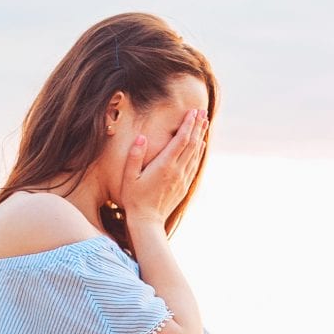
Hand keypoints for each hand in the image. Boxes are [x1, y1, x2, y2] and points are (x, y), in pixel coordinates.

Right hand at [113, 109, 206, 227]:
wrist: (148, 221)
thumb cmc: (134, 198)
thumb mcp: (129, 176)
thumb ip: (135, 156)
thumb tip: (141, 137)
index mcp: (164, 165)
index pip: (181, 140)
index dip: (188, 124)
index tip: (193, 112)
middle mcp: (177, 170)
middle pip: (192, 144)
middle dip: (198, 126)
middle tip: (203, 112)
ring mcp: (182, 178)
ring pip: (195, 153)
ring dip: (200, 136)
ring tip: (204, 123)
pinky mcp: (184, 185)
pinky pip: (194, 164)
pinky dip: (199, 152)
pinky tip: (201, 144)